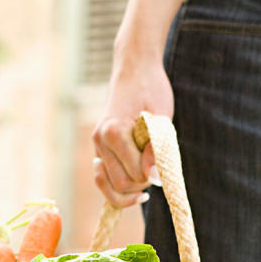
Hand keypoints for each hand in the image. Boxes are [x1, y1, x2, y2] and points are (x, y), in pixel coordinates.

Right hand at [92, 55, 173, 207]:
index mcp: (113, 131)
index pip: (134, 172)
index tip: (163, 165)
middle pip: (120, 184)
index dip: (152, 175)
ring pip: (108, 186)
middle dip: (142, 184)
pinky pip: (104, 179)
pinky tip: (136, 191)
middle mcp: (100, 140)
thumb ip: (157, 147)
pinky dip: (117, 188)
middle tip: (157, 171)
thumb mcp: (161, 116)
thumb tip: (152, 176)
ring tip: (147, 179)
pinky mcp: (99, 150)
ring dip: (130, 189)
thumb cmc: (151, 89)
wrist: (134, 70)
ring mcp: (97, 146)